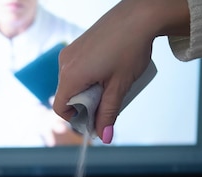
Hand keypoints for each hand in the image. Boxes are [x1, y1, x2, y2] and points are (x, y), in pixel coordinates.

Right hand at [53, 0, 188, 141]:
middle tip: (108, 102)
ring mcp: (70, 52)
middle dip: (85, 105)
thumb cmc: (130, 48)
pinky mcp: (77, 45)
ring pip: (73, 82)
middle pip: (67, 96)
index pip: (61, 108)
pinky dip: (88, 77)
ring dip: (88, 91)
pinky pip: (77, 69)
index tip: (93, 121)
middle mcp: (65, 64)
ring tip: (111, 84)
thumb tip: (104, 136)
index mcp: (71, 76)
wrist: (140, 15)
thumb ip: (108, 113)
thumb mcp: (119, 87)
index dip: (76, 119)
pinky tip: (108, 71)